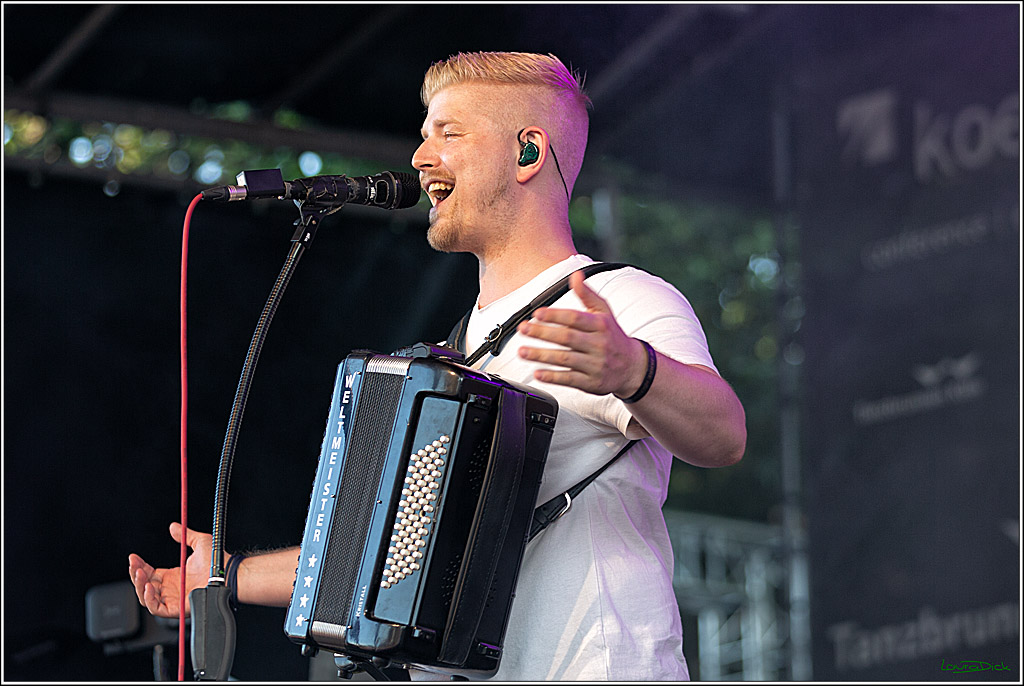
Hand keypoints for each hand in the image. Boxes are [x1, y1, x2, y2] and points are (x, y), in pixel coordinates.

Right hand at [128, 522, 210, 617]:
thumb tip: (173, 526)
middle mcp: (171, 589)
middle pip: (144, 585)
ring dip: (139, 586)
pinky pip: (156, 608)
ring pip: (146, 597)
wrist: (226, 573)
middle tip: (134, 564)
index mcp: (174, 576)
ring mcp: (173, 599)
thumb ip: (184, 535)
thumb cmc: (217, 561)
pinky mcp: (176, 609)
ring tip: (140, 573)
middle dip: (136, 575)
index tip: (133, 557)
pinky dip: (149, 599)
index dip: (140, 566)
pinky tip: (148, 587)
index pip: (150, 573)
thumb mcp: (199, 542)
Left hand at [516, 271, 646, 397]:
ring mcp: (595, 365)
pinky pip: (569, 379)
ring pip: (565, 359)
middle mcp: (599, 345)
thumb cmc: (613, 336)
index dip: (555, 315)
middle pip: (567, 338)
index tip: (536, 314)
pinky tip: (537, 372)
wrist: (633, 367)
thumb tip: (575, 275)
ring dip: (541, 355)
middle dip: (542, 333)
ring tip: (523, 351)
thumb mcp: (604, 312)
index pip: (575, 318)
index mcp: (601, 325)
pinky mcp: (591, 382)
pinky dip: (552, 377)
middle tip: (524, 329)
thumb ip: (587, 294)